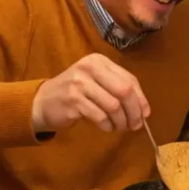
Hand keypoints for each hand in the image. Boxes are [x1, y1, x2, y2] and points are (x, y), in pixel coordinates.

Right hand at [31, 54, 149, 132]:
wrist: (43, 101)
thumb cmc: (75, 93)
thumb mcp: (96, 83)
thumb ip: (118, 90)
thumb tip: (144, 110)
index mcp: (99, 61)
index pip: (129, 79)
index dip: (141, 98)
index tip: (145, 114)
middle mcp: (90, 68)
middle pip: (124, 91)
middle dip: (134, 112)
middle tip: (135, 126)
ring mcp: (80, 83)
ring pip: (113, 106)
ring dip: (121, 121)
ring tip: (119, 127)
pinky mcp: (73, 100)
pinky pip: (100, 116)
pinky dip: (107, 125)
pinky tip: (106, 127)